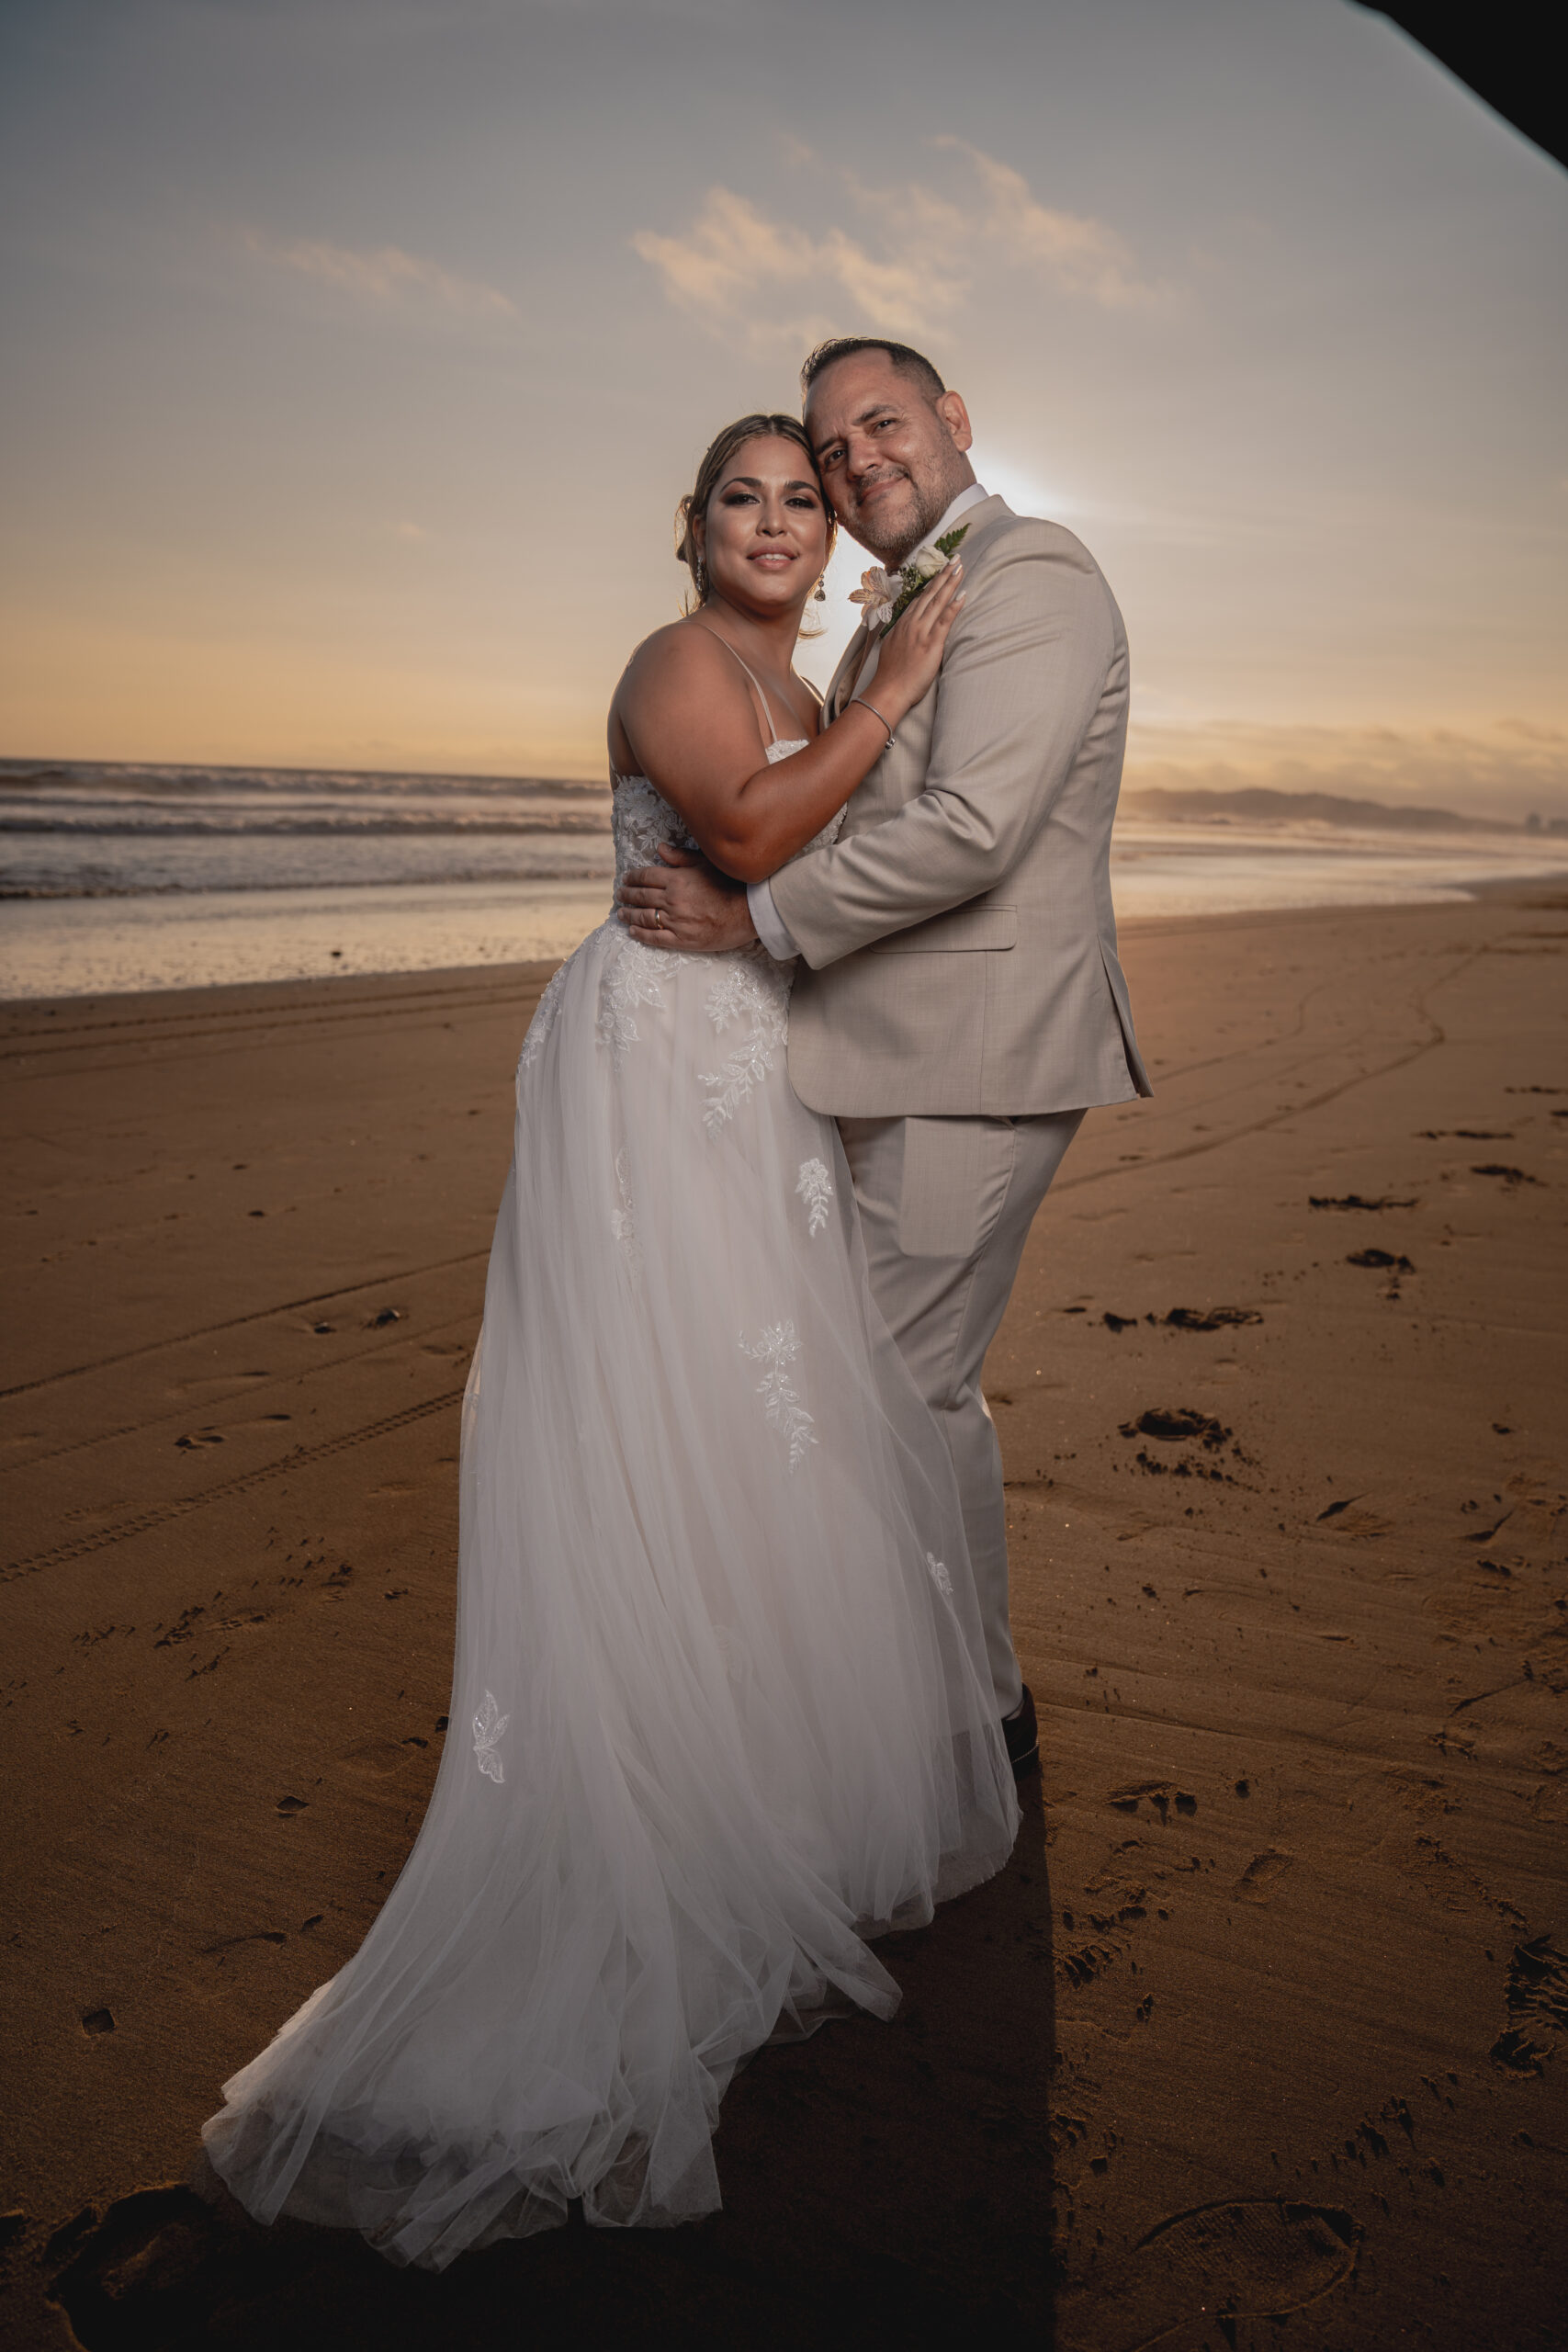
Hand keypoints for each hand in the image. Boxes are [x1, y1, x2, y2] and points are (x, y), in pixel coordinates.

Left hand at [618, 843, 758, 953]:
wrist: (751, 911)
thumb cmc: (732, 885)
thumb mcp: (706, 864)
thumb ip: (681, 857)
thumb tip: (660, 849)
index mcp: (677, 879)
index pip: (646, 877)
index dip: (633, 877)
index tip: (626, 878)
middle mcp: (672, 900)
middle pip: (641, 897)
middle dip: (627, 895)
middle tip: (620, 894)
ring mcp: (676, 922)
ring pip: (644, 917)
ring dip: (629, 914)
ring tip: (621, 913)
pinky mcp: (683, 940)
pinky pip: (655, 938)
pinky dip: (640, 934)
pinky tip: (632, 931)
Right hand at [863, 558, 964, 723]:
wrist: (888, 691)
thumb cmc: (890, 676)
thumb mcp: (892, 648)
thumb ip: (901, 636)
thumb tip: (906, 631)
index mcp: (903, 624)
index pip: (919, 599)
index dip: (931, 584)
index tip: (940, 571)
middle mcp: (911, 624)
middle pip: (929, 594)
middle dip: (943, 575)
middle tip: (955, 559)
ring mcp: (921, 632)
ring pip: (937, 602)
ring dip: (950, 583)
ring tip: (960, 568)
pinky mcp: (931, 643)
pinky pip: (944, 620)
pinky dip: (953, 606)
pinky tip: (962, 594)